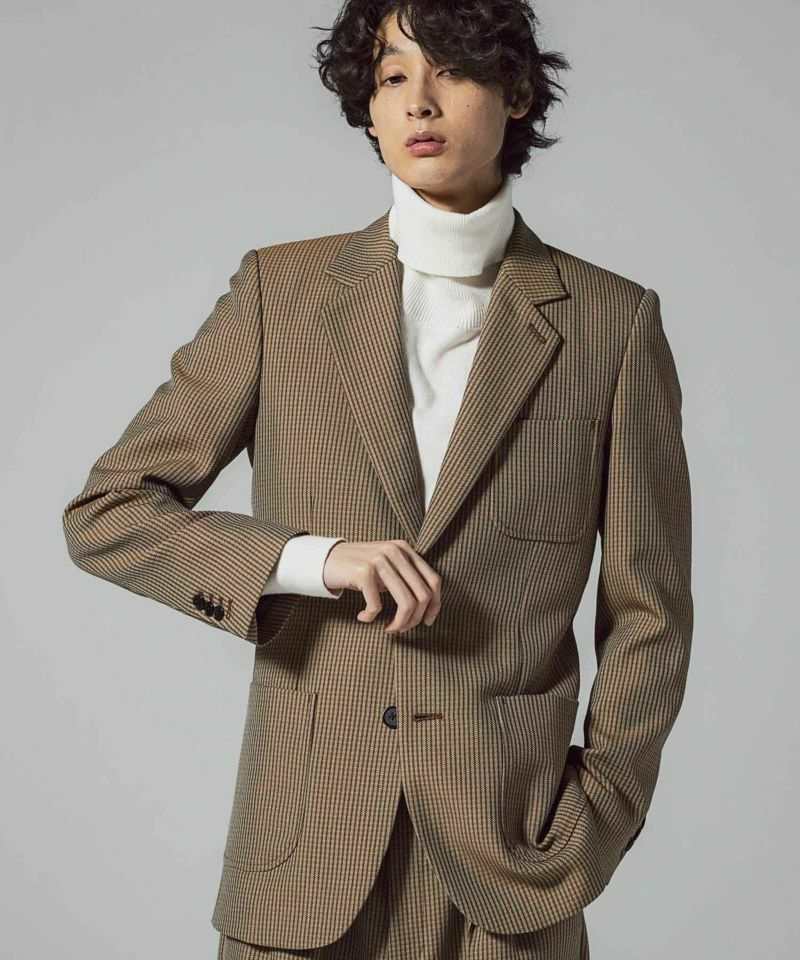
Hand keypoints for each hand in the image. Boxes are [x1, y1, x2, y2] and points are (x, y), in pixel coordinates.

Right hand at [322, 539, 440, 632]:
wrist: (326, 559)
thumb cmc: (359, 568)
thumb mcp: (386, 566)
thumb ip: (406, 577)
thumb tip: (428, 606)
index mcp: (405, 549)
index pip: (434, 580)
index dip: (435, 605)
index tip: (427, 621)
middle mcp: (395, 551)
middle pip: (423, 595)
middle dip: (415, 619)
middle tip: (401, 629)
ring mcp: (380, 560)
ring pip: (406, 603)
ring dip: (399, 623)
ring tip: (389, 629)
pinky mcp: (363, 571)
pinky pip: (377, 606)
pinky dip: (370, 616)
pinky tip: (363, 616)